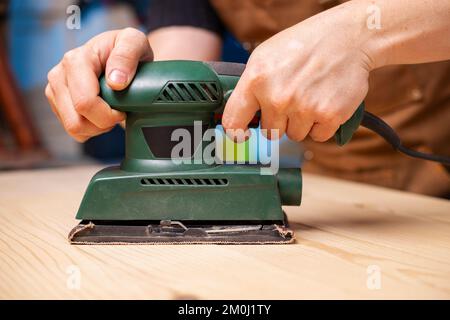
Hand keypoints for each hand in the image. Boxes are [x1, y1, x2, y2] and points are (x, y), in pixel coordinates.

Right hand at [45, 28, 152, 141]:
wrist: (119, 54)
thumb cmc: (126, 48)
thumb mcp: (135, 41)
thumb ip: (126, 56)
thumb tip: (115, 81)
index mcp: (75, 61)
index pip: (85, 102)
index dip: (109, 115)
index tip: (124, 109)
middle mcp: (59, 75)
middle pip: (77, 121)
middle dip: (104, 124)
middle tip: (119, 112)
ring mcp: (55, 91)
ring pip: (74, 129)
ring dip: (98, 128)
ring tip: (111, 112)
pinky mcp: (57, 104)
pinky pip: (74, 131)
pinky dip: (91, 129)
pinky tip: (101, 115)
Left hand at [222, 4, 372, 141]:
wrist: (347, 38)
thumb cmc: (304, 45)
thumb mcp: (265, 56)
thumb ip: (250, 86)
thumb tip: (242, 114)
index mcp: (256, 80)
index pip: (233, 121)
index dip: (237, 132)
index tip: (242, 136)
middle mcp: (277, 97)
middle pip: (270, 132)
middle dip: (280, 120)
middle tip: (292, 98)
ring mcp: (303, 108)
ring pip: (295, 135)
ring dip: (302, 122)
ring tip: (310, 96)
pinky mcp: (329, 116)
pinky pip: (318, 136)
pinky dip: (322, 124)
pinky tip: (324, 102)